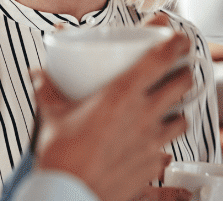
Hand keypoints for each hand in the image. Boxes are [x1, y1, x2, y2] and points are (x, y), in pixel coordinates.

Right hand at [33, 31, 194, 200]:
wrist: (68, 195)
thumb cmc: (61, 156)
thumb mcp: (52, 115)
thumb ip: (47, 90)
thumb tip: (38, 75)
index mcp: (122, 94)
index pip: (162, 58)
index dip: (177, 43)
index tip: (179, 38)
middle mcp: (143, 115)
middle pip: (182, 84)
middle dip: (184, 73)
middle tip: (178, 70)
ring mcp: (151, 142)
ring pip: (183, 119)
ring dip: (180, 110)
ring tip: (171, 108)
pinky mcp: (151, 167)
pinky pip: (168, 154)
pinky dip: (165, 147)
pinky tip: (156, 146)